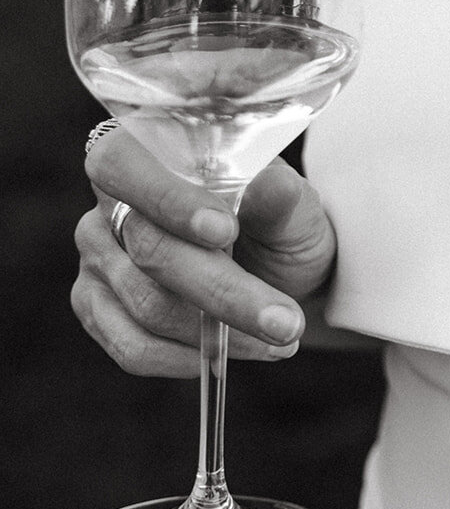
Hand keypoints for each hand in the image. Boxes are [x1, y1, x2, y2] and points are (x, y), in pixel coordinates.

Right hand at [73, 128, 336, 377]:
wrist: (276, 268)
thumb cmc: (279, 223)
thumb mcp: (294, 207)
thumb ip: (280, 197)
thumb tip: (271, 184)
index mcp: (146, 149)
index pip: (125, 164)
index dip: (169, 200)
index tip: (226, 232)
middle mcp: (110, 202)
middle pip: (150, 249)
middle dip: (224, 291)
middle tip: (286, 322)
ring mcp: (98, 257)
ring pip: (146, 306)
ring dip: (218, 332)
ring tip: (280, 338)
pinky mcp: (95, 307)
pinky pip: (132, 346)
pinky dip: (187, 358)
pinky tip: (230, 354)